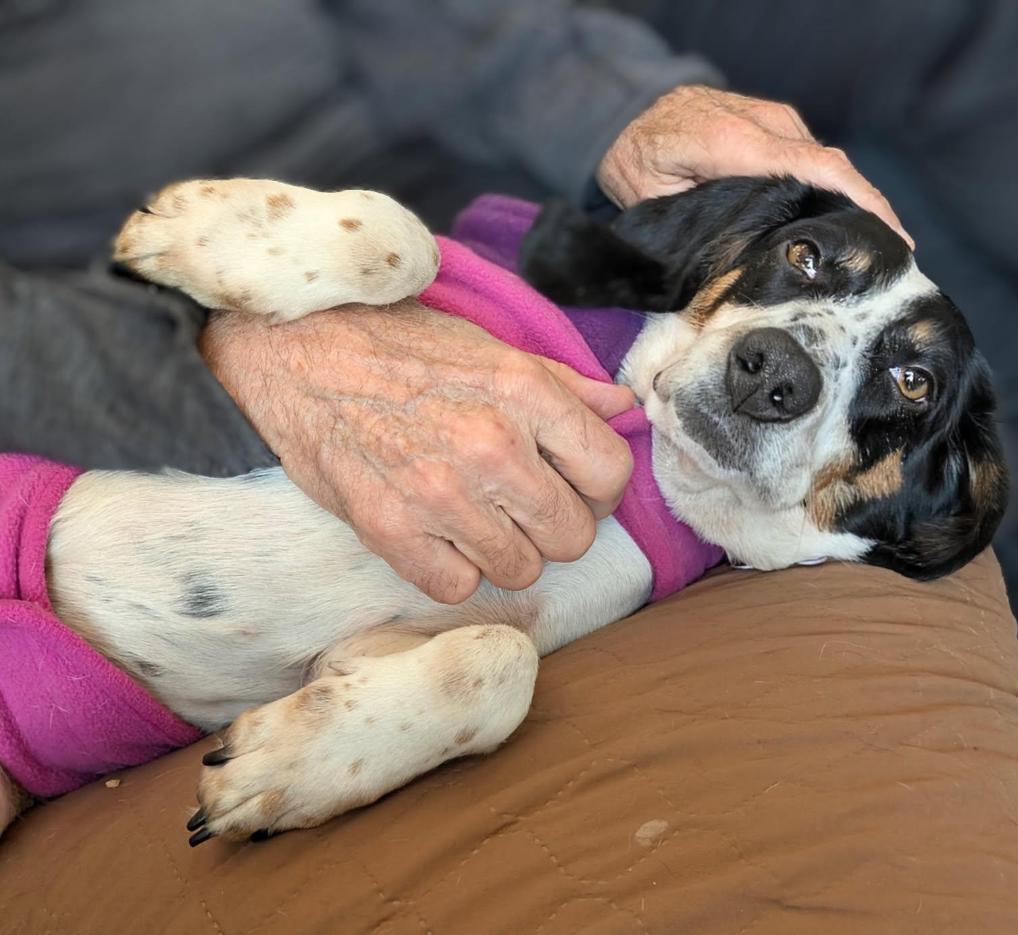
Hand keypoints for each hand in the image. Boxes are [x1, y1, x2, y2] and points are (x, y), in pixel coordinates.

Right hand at [200, 302, 635, 603]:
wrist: (293, 351)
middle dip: (556, 523)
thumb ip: (560, 384)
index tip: (576, 483)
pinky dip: (453, 568)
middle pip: (573, 535)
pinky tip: (438, 534)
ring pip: (521, 570)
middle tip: (523, 502)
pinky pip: (457, 586)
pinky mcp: (389, 530)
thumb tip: (621, 406)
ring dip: (506, 549)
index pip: (611, 473)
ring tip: (476, 515)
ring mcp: (439, 494)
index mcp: (523, 393)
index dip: (601, 486)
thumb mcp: (485, 345)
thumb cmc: (393, 344)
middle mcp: (490, 447)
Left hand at [598, 84, 912, 248]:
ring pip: (826, 164)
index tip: (891, 236)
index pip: (815, 168)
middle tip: (892, 260)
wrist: (630, 112)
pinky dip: (832, 189)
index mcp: (736, 142)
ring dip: (852, 202)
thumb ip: (700, 220)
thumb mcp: (655, 196)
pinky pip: (813, 159)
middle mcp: (765, 123)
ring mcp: (774, 120)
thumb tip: (741, 257)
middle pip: (833, 167)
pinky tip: (841, 222)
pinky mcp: (776, 125)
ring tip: (873, 249)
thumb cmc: (638, 160)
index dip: (860, 200)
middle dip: (870, 210)